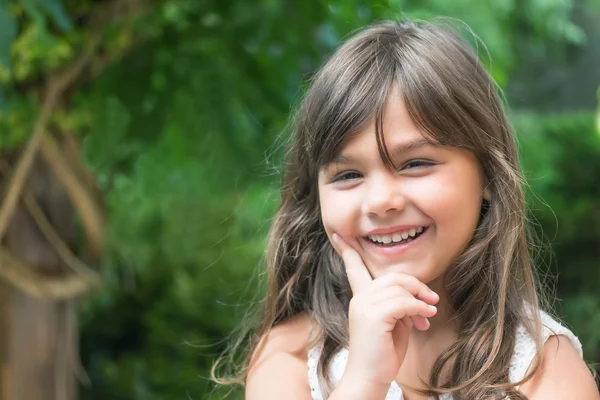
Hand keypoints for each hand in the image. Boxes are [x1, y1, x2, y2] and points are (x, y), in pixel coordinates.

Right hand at [332, 233, 438, 386]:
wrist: (369, 379)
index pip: (353, 268)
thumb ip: (399, 306)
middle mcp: (359, 298)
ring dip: (420, 299)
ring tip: (427, 315)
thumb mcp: (393, 324)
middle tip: (431, 301)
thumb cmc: (383, 354)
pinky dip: (418, 308)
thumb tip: (417, 298)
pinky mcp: (373, 316)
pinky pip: (403, 302)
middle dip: (415, 284)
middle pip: (391, 276)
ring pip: (399, 287)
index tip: (337, 234)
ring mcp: (364, 306)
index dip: (347, 250)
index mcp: (360, 298)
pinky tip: (425, 319)